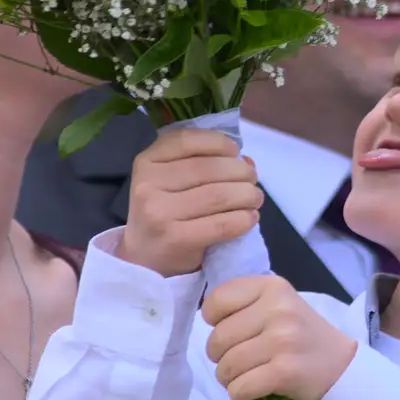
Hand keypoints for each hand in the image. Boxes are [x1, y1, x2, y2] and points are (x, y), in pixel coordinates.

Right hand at [119, 129, 262, 276]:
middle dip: (241, 172)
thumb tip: (246, 160)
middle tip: (252, 180)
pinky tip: (250, 218)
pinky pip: (222, 224)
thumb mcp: (170, 181)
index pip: (187, 140)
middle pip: (209, 169)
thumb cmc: (165, 213)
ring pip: (219, 196)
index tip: (235, 152)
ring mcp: (160, 213)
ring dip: (247, 195)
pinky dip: (243, 219)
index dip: (218, 142)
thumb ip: (203, 163)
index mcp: (147, 162)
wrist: (144, 259)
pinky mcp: (176, 239)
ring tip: (255, 198)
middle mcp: (148, 184)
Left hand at [202, 276, 356, 399]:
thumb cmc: (302, 335)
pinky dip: (239, 393)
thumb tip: (205, 313)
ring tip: (245, 375)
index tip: (230, 329)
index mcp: (273, 287)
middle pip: (218, 338)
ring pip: (226, 365)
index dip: (214, 320)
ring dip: (228, 377)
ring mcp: (283, 340)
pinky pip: (240, 387)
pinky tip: (252, 389)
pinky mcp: (285, 371)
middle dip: (219, 355)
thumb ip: (246, 302)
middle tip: (237, 359)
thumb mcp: (279, 303)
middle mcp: (278, 309)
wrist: (341, 367)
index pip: (217, 300)